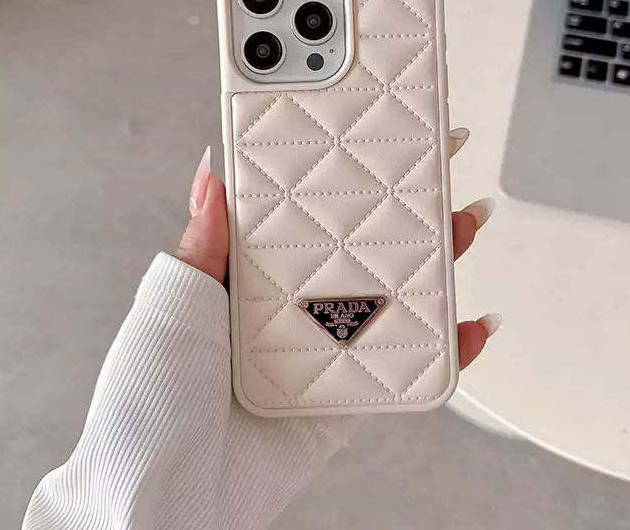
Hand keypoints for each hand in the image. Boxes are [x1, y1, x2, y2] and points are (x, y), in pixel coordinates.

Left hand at [176, 129, 500, 370]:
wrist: (166, 493)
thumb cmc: (155, 396)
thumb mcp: (176, 302)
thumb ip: (204, 241)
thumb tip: (211, 170)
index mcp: (259, 276)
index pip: (315, 211)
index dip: (350, 175)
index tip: (382, 136)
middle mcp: (300, 306)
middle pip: (368, 247)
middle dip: (411, 205)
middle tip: (441, 164)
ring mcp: (330, 348)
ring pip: (399, 295)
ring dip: (442, 260)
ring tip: (467, 223)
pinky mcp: (351, 394)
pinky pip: (411, 366)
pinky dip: (451, 347)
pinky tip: (474, 323)